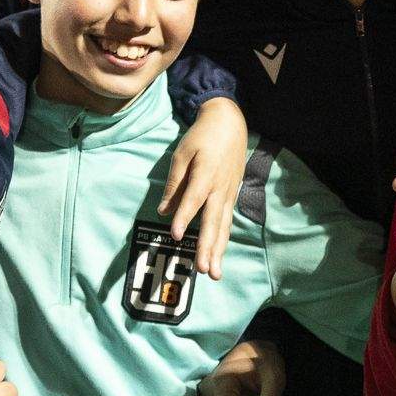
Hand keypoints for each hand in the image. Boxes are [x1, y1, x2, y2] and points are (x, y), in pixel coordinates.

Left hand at [162, 97, 248, 280]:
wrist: (230, 122)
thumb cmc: (202, 136)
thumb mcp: (182, 153)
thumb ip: (174, 183)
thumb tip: (164, 211)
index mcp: (205, 174)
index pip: (193, 200)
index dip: (184, 218)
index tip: (175, 236)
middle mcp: (220, 188)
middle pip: (213, 222)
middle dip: (208, 247)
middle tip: (204, 270)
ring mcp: (229, 193)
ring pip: (223, 227)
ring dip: (218, 251)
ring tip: (213, 273)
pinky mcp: (232, 195)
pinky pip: (227, 222)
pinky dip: (223, 240)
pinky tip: (218, 255)